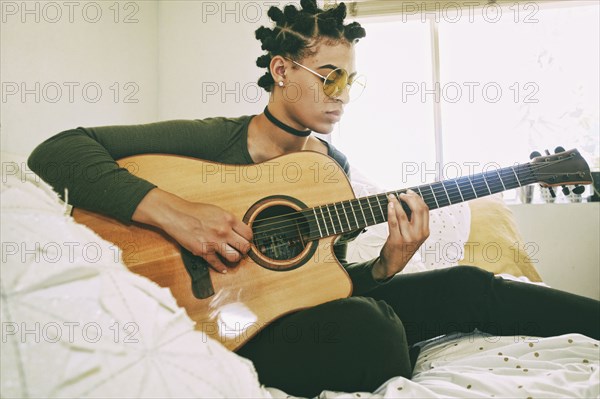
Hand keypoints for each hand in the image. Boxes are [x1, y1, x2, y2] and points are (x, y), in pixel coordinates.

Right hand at [133, 189, 252, 273]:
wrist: (177, 215)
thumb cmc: (195, 212)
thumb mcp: (217, 211)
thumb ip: (230, 221)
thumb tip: (240, 231)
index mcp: (229, 219)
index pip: (248, 234)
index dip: (248, 239)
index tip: (246, 241)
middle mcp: (223, 231)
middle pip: (244, 247)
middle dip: (244, 250)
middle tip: (241, 250)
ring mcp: (214, 242)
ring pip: (234, 257)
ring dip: (234, 258)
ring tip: (232, 256)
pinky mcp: (204, 251)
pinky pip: (217, 264)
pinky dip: (221, 267)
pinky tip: (223, 268)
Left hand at [372, 190, 429, 280]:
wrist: (394, 263)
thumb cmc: (403, 246)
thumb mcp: (415, 235)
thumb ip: (415, 221)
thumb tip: (410, 201)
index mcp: (425, 232)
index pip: (425, 210)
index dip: (417, 198)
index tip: (409, 193)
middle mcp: (418, 234)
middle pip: (417, 210)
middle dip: (409, 198)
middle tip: (401, 194)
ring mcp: (407, 238)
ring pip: (403, 214)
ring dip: (396, 203)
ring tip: (391, 197)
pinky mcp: (396, 240)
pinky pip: (393, 222)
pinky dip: (391, 211)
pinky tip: (389, 205)